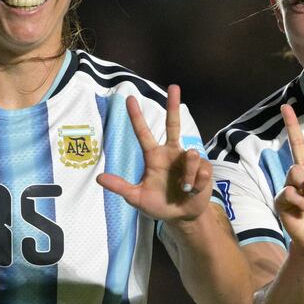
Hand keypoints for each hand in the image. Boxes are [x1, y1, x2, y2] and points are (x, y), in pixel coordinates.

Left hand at [96, 84, 209, 222]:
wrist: (183, 217)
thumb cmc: (159, 206)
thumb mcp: (137, 199)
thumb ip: (120, 187)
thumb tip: (99, 178)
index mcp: (154, 157)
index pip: (143, 133)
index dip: (136, 117)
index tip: (130, 99)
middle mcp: (171, 152)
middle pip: (173, 124)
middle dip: (173, 105)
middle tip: (174, 86)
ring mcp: (188, 159)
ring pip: (191, 156)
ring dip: (188, 176)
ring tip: (184, 188)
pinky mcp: (203, 167)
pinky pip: (200, 171)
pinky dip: (196, 183)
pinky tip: (193, 189)